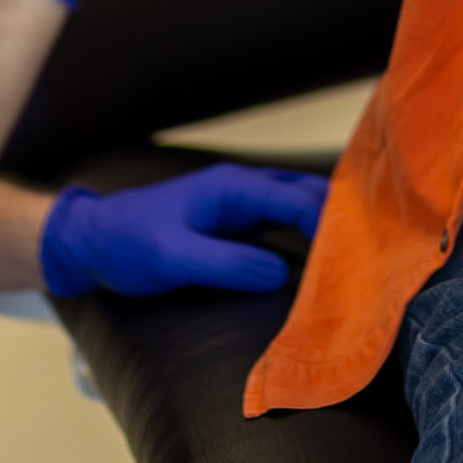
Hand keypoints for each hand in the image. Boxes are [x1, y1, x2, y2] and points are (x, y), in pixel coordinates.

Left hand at [39, 162, 330, 297]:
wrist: (91, 242)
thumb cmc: (128, 244)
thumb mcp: (174, 258)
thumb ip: (226, 264)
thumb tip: (282, 274)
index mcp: (231, 188)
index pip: (294, 199)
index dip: (329, 222)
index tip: (356, 250)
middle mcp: (241, 190)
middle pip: (304, 193)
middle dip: (338, 215)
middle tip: (371, 247)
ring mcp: (238, 206)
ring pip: (296, 205)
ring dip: (325, 223)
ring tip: (357, 252)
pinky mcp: (233, 225)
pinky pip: (280, 222)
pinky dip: (306, 233)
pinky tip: (322, 256)